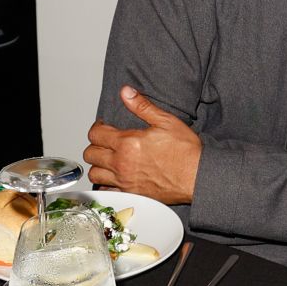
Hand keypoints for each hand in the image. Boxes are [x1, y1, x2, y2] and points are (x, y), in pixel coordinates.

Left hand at [84, 86, 201, 203]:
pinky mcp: (130, 193)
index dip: (98, 127)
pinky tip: (113, 178)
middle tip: (105, 142)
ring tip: (107, 159)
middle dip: (95, 145)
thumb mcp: (166, 121)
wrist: (196, 176)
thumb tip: (126, 92)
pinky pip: (105, 191)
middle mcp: (121, 163)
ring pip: (94, 174)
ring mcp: (124, 180)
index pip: (96, 134)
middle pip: (90, 154)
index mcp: (128, 143)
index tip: (104, 126)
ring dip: (98, 165)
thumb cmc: (185, 150)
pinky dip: (104, 184)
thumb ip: (142, 106)